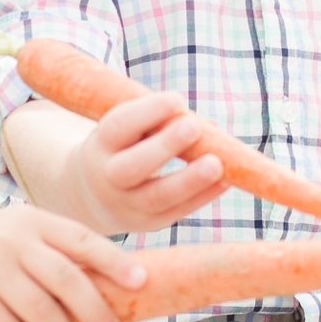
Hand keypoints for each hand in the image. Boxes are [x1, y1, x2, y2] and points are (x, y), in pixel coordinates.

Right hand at [0, 206, 142, 321]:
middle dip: (95, 310)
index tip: (141, 281)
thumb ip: (55, 249)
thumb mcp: (17, 231)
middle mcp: (13, 241)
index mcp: (32, 221)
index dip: (115, 262)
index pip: (82, 240)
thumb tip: (111, 281)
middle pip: (68, 280)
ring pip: (42, 311)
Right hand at [62, 92, 228, 234]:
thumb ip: (161, 125)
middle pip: (132, 166)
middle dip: (164, 146)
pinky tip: (225, 181)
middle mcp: (108, 176)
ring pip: (156, 196)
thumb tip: (210, 127)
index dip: (147, 112)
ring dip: (189, 180)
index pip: (118, 127)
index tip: (178, 99)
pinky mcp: (148, 222)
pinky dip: (202, 196)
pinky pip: (176, 211)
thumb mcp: (128, 132)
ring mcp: (127, 204)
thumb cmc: (124, 148)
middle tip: (194, 127)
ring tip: (216, 163)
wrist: (95, 196)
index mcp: (101, 144)